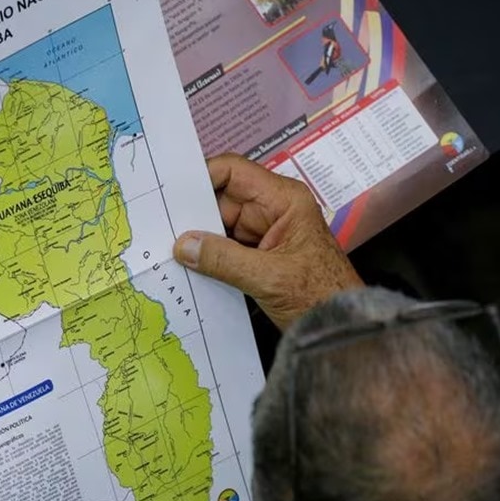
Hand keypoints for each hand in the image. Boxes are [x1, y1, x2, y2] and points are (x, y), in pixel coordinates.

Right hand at [173, 154, 361, 328]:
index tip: (170, 192)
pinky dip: (205, 256)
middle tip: (158, 224)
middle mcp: (271, 210)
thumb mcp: (269, 277)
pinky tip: (183, 264)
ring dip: (196, 237)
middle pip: (220, 199)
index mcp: (283, 200)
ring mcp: (262, 234)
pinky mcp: (256, 257)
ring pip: (218, 225)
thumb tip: (183, 245)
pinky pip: (223, 248)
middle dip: (192, 212)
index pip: (233, 171)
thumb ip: (224, 260)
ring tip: (164, 246)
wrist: (342, 329)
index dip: (201, 176)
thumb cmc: (321, 296)